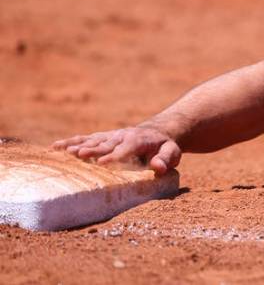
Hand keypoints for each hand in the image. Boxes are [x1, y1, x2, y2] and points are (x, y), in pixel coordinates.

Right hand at [52, 126, 181, 174]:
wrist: (157, 133)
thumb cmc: (164, 147)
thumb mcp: (172, 153)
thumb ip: (166, 159)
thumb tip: (158, 167)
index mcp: (138, 140)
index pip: (125, 149)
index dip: (114, 156)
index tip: (103, 163)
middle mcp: (121, 136)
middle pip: (105, 144)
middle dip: (93, 150)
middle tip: (78, 155)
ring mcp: (110, 136)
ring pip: (92, 140)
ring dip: (78, 145)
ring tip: (64, 151)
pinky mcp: (102, 138)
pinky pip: (85, 138)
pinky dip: (70, 142)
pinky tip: (55, 147)